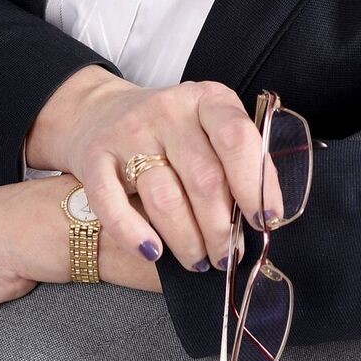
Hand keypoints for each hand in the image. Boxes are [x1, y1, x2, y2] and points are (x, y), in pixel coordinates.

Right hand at [30, 69, 274, 279]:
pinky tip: (152, 252)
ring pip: (164, 198)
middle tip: (228, 256)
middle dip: (221, 229)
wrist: (99, 110)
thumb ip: (234, 161)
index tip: (265, 221)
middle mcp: (168, 110)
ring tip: (199, 261)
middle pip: (204, 178)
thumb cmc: (171, 132)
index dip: (255, 184)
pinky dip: (134, 234)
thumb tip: (263, 217)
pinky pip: (112, 203)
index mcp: (206, 99)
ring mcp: (128, 132)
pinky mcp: (94, 156)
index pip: (237, 138)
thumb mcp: (207, 128)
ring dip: (188, 240)